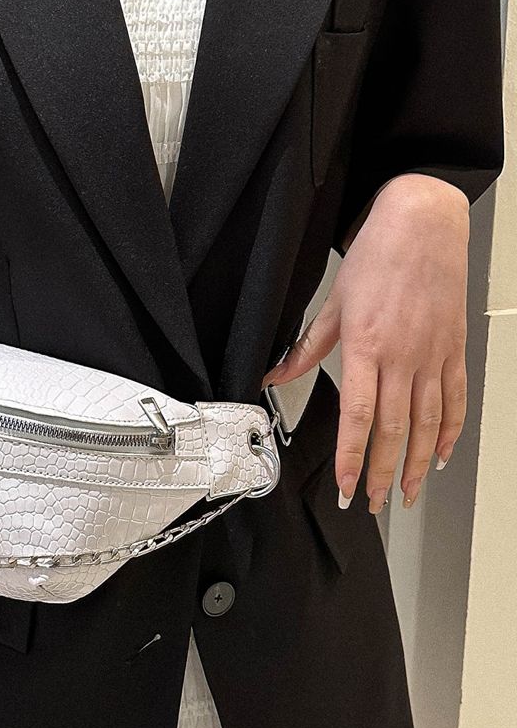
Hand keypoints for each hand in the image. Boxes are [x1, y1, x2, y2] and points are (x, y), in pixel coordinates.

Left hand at [261, 174, 469, 512]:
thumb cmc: (377, 256)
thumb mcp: (334, 302)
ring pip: (426, 423)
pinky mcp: (453, 349)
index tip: (345, 487)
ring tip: (403, 493)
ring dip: (414, 463)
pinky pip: (454, 400)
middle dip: (380, 472)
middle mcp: (403, 357)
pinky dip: (449, 432)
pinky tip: (439, 456)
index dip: (351, 457)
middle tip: (370, 504)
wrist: (424, 223)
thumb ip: (306, 348)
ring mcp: (432, 355)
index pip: (358, 416)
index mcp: (367, 347)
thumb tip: (273, 376)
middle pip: (393, 429)